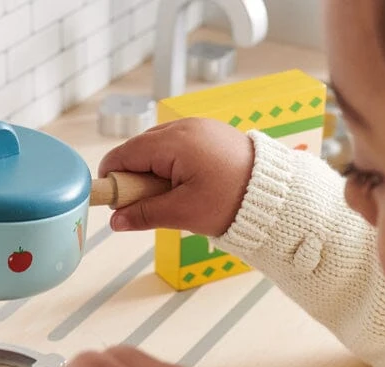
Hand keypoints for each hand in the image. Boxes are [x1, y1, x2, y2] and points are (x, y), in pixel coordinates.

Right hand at [99, 118, 253, 236]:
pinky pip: (177, 147)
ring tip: (167, 199)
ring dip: (152, 173)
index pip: (126, 153)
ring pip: (158, 148)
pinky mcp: (209, 134)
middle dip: (134, 177)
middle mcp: (184, 127)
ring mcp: (198, 127)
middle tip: (142, 206)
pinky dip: (171, 166)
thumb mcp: (184, 213)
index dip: (112, 176)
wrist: (274, 194)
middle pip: (139, 149)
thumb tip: (116, 221)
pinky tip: (183, 188)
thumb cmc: (232, 201)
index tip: (110, 200)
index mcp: (174, 142)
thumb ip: (145, 214)